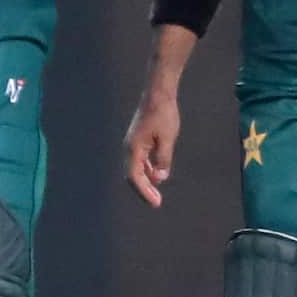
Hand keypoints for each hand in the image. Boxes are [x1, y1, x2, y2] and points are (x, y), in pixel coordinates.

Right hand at [124, 90, 179, 208]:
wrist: (158, 93)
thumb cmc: (163, 114)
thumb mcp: (167, 138)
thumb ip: (163, 159)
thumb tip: (160, 178)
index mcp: (133, 148)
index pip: (135, 177)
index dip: (144, 191)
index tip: (156, 203)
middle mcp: (129, 147)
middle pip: (132, 175)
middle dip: (144, 190)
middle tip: (157, 202)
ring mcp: (132, 144)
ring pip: (135, 168)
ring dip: (145, 181)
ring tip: (157, 194)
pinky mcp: (138, 140)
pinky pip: (139, 160)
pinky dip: (146, 170)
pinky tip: (156, 175)